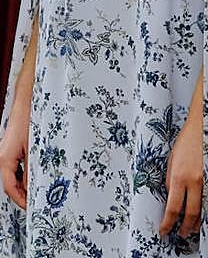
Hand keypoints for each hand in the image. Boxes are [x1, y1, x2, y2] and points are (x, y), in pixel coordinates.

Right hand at [0, 106, 29, 209]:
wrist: (27, 103)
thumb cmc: (29, 122)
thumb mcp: (34, 151)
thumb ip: (31, 172)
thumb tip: (33, 189)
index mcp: (4, 159)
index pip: (9, 188)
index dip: (21, 201)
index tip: (32, 208)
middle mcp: (2, 157)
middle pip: (9, 183)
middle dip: (23, 195)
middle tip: (38, 202)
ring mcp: (6, 153)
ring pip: (13, 176)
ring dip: (24, 185)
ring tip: (39, 191)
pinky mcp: (12, 149)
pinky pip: (16, 168)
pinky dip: (24, 176)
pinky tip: (35, 176)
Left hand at [160, 108, 203, 237]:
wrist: (201, 131)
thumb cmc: (184, 144)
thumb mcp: (170, 161)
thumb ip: (170, 180)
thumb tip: (169, 196)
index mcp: (179, 177)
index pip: (173, 207)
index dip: (168, 222)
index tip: (163, 230)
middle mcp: (195, 182)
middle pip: (191, 213)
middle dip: (185, 226)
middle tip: (179, 234)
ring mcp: (207, 182)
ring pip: (203, 209)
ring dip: (197, 222)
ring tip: (190, 229)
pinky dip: (205, 210)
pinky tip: (201, 216)